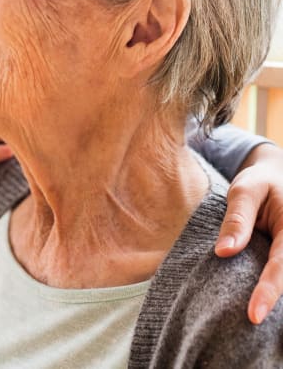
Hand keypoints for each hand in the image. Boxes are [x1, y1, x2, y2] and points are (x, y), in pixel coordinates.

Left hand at [215, 142, 282, 322]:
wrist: (275, 178)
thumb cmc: (258, 183)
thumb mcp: (244, 191)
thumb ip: (237, 220)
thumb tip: (223, 253)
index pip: (282, 265)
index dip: (268, 291)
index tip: (254, 315)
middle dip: (274, 302)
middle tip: (251, 322)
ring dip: (275, 300)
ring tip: (252, 321)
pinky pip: (281, 272)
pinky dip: (271, 288)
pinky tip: (261, 310)